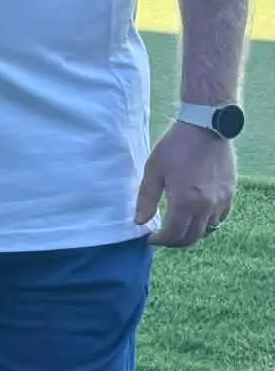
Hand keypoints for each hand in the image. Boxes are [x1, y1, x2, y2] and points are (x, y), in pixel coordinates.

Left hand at [137, 122, 237, 247]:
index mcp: (185, 202)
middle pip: (192, 237)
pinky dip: (207, 223)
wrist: (206, 128)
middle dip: (175, 241)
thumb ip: (146, 199)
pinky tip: (196, 215)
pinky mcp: (230, 193)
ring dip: (192, 232)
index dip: (160, 240)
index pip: (174, 234)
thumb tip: (139, 221)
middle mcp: (207, 206)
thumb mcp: (153, 170)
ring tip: (177, 226)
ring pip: (208, 229)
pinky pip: (220, 218)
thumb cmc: (175, 147)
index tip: (150, 238)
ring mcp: (222, 201)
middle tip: (162, 237)